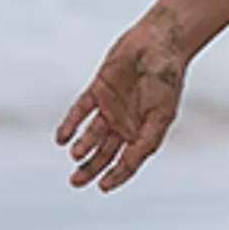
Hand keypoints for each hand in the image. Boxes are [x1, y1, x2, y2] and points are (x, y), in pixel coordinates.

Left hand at [58, 8, 189, 190]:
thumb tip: (132, 163)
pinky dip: (70, 124)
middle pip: (105, 153)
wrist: (159, 42)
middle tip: (76, 182)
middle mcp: (125, 124)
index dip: (116, 176)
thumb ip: (147, 139)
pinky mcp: (98, 91)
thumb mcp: (161, 114)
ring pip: (92, 135)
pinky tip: (61, 138)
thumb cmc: (167, 78)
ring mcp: (111, 108)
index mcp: (143, 132)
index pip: (128, 161)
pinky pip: (80, 111)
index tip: (103, 187)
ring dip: (83, 146)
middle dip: (90, 168)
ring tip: (76, 153)